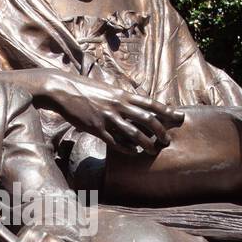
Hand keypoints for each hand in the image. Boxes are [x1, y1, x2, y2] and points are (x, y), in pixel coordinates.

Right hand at [45, 73, 183, 154]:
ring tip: (153, 151)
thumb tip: (135, 107)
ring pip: (133, 133)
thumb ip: (122, 99)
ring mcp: (108, 117)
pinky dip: (126, 148)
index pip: (150, 102)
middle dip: (160, 131)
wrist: (64, 89)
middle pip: (147, 119)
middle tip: (167, 140)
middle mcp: (118, 105)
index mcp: (122, 94)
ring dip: (146, 143)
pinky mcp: (96, 128)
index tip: (178, 117)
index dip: (166, 111)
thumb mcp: (108, 90)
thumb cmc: (86, 89)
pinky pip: (115, 141)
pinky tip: (133, 153)